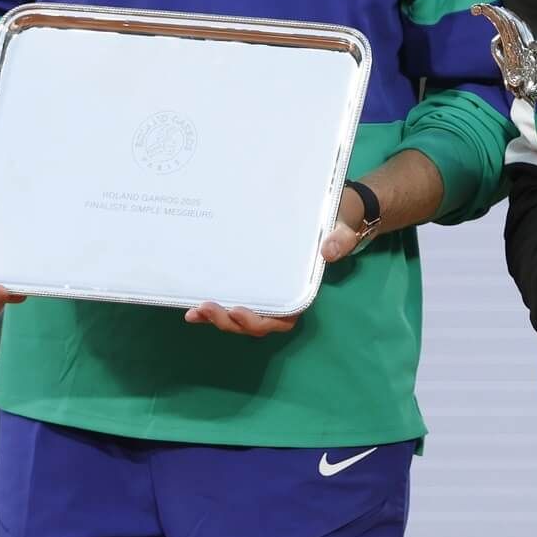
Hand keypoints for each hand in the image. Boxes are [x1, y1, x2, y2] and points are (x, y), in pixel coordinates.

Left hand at [187, 188, 365, 335]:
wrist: (334, 213)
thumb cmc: (338, 223)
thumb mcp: (343, 229)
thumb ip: (340, 240)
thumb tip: (328, 251)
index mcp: (302, 294)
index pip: (282, 319)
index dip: (259, 321)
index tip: (239, 311)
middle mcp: (283, 300)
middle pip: (255, 323)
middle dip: (229, 321)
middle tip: (205, 308)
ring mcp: (266, 293)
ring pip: (241, 317)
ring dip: (218, 318)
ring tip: (194, 311)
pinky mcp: (253, 282)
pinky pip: (234, 300)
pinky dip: (216, 307)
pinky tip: (193, 304)